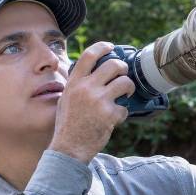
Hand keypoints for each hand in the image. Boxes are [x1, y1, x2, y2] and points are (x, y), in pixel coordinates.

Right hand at [48, 41, 136, 163]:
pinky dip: (122, 114)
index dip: (103, 47)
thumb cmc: (68, 124)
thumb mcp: (66, 99)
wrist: (68, 148)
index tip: (111, 47)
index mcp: (74, 83)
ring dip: (129, 88)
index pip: (89, 55)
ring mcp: (99, 100)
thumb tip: (94, 73)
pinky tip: (114, 119)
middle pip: (114, 65)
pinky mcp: (109, 114)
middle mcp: (86, 88)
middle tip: (123, 75)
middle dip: (123, 68)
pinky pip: (125, 108)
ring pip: (125, 83)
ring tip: (126, 95)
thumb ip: (78, 85)